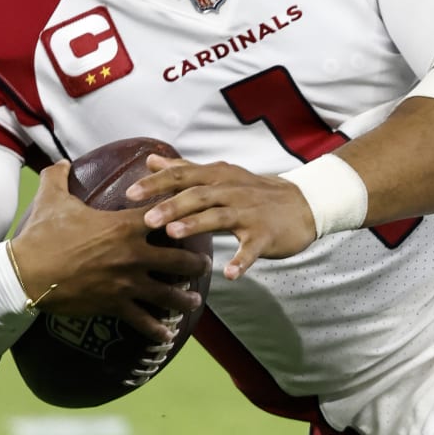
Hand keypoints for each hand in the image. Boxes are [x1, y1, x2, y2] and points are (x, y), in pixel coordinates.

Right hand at [10, 162, 209, 340]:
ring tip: (194, 302)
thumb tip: (60, 161)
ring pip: (167, 293)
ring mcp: (127, 282)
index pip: (165, 215)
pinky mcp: (114, 305)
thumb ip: (59, 177)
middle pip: (179, 260)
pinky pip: (142, 320)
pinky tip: (168, 335)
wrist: (25, 274)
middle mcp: (134, 254)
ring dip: (184, 298)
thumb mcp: (51, 199)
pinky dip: (157, 329)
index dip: (181, 213)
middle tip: (204, 265)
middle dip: (196, 264)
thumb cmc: (41, 235)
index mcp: (125, 225)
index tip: (195, 214)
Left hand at [129, 154, 317, 278]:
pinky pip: (252, 248)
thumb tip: (151, 160)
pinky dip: (242, 261)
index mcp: (219, 177)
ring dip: (197, 224)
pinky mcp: (266, 234)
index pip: (183, 175)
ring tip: (174, 235)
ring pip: (220, 217)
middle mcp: (232, 191)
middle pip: (198, 195)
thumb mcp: (221, 175)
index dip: (156, 183)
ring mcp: (250, 213)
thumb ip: (185, 170)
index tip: (129, 194)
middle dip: (171, 205)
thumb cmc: (255, 192)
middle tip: (146, 219)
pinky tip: (229, 274)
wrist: (304, 204)